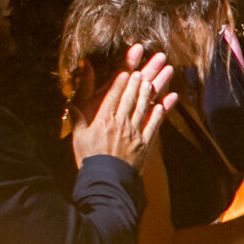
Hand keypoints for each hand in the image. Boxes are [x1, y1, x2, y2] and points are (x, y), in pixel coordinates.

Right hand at [72, 46, 175, 168]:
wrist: (105, 181)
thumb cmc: (88, 157)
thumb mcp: (78, 132)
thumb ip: (79, 111)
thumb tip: (73, 99)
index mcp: (103, 119)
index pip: (113, 95)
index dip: (121, 81)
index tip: (128, 69)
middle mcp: (120, 123)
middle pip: (132, 96)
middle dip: (142, 77)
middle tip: (152, 62)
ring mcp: (134, 133)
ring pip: (145, 106)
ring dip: (155, 87)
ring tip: (163, 73)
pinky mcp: (145, 144)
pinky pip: (155, 123)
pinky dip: (163, 110)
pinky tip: (169, 98)